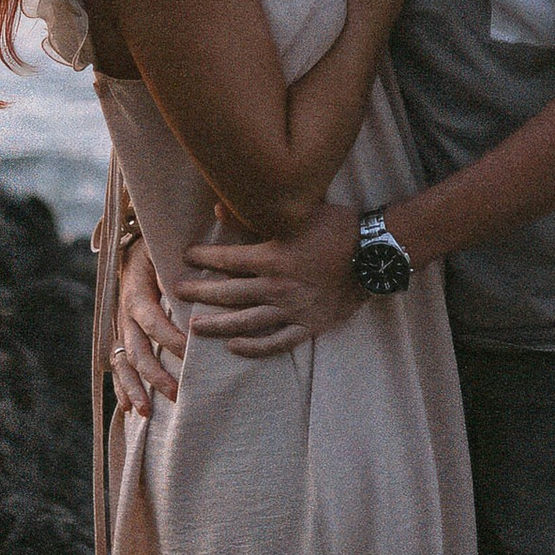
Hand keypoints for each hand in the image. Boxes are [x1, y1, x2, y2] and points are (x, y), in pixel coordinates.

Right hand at [110, 232, 188, 416]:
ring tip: (147, 412)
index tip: (193, 353)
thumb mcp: (165, 251)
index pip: (153, 321)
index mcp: (136, 292)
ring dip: (135, 388)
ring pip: (123, 363)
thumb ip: (179, 268)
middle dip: (156, 375)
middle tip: (178, 394)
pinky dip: (121, 388)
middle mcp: (124, 314)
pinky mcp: (121, 336)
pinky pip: (117, 365)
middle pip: (137, 350)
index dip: (171, 339)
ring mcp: (120, 328)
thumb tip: (201, 284)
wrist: (134, 246)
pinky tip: (129, 409)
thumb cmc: (158, 249)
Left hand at [181, 200, 360, 354]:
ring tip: (195, 326)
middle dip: (200, 292)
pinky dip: (254, 348)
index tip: (186, 257)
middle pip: (228, 293)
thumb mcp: (298, 212)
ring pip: (246, 322)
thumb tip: (217, 206)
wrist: (375, 255)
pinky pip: (276, 342)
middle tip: (178, 292)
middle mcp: (277, 286)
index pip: (226, 259)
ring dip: (217, 325)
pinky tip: (234, 347)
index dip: (203, 257)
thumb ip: (255, 211)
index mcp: (272, 256)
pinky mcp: (309, 326)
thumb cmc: (338, 227)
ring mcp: (293, 309)